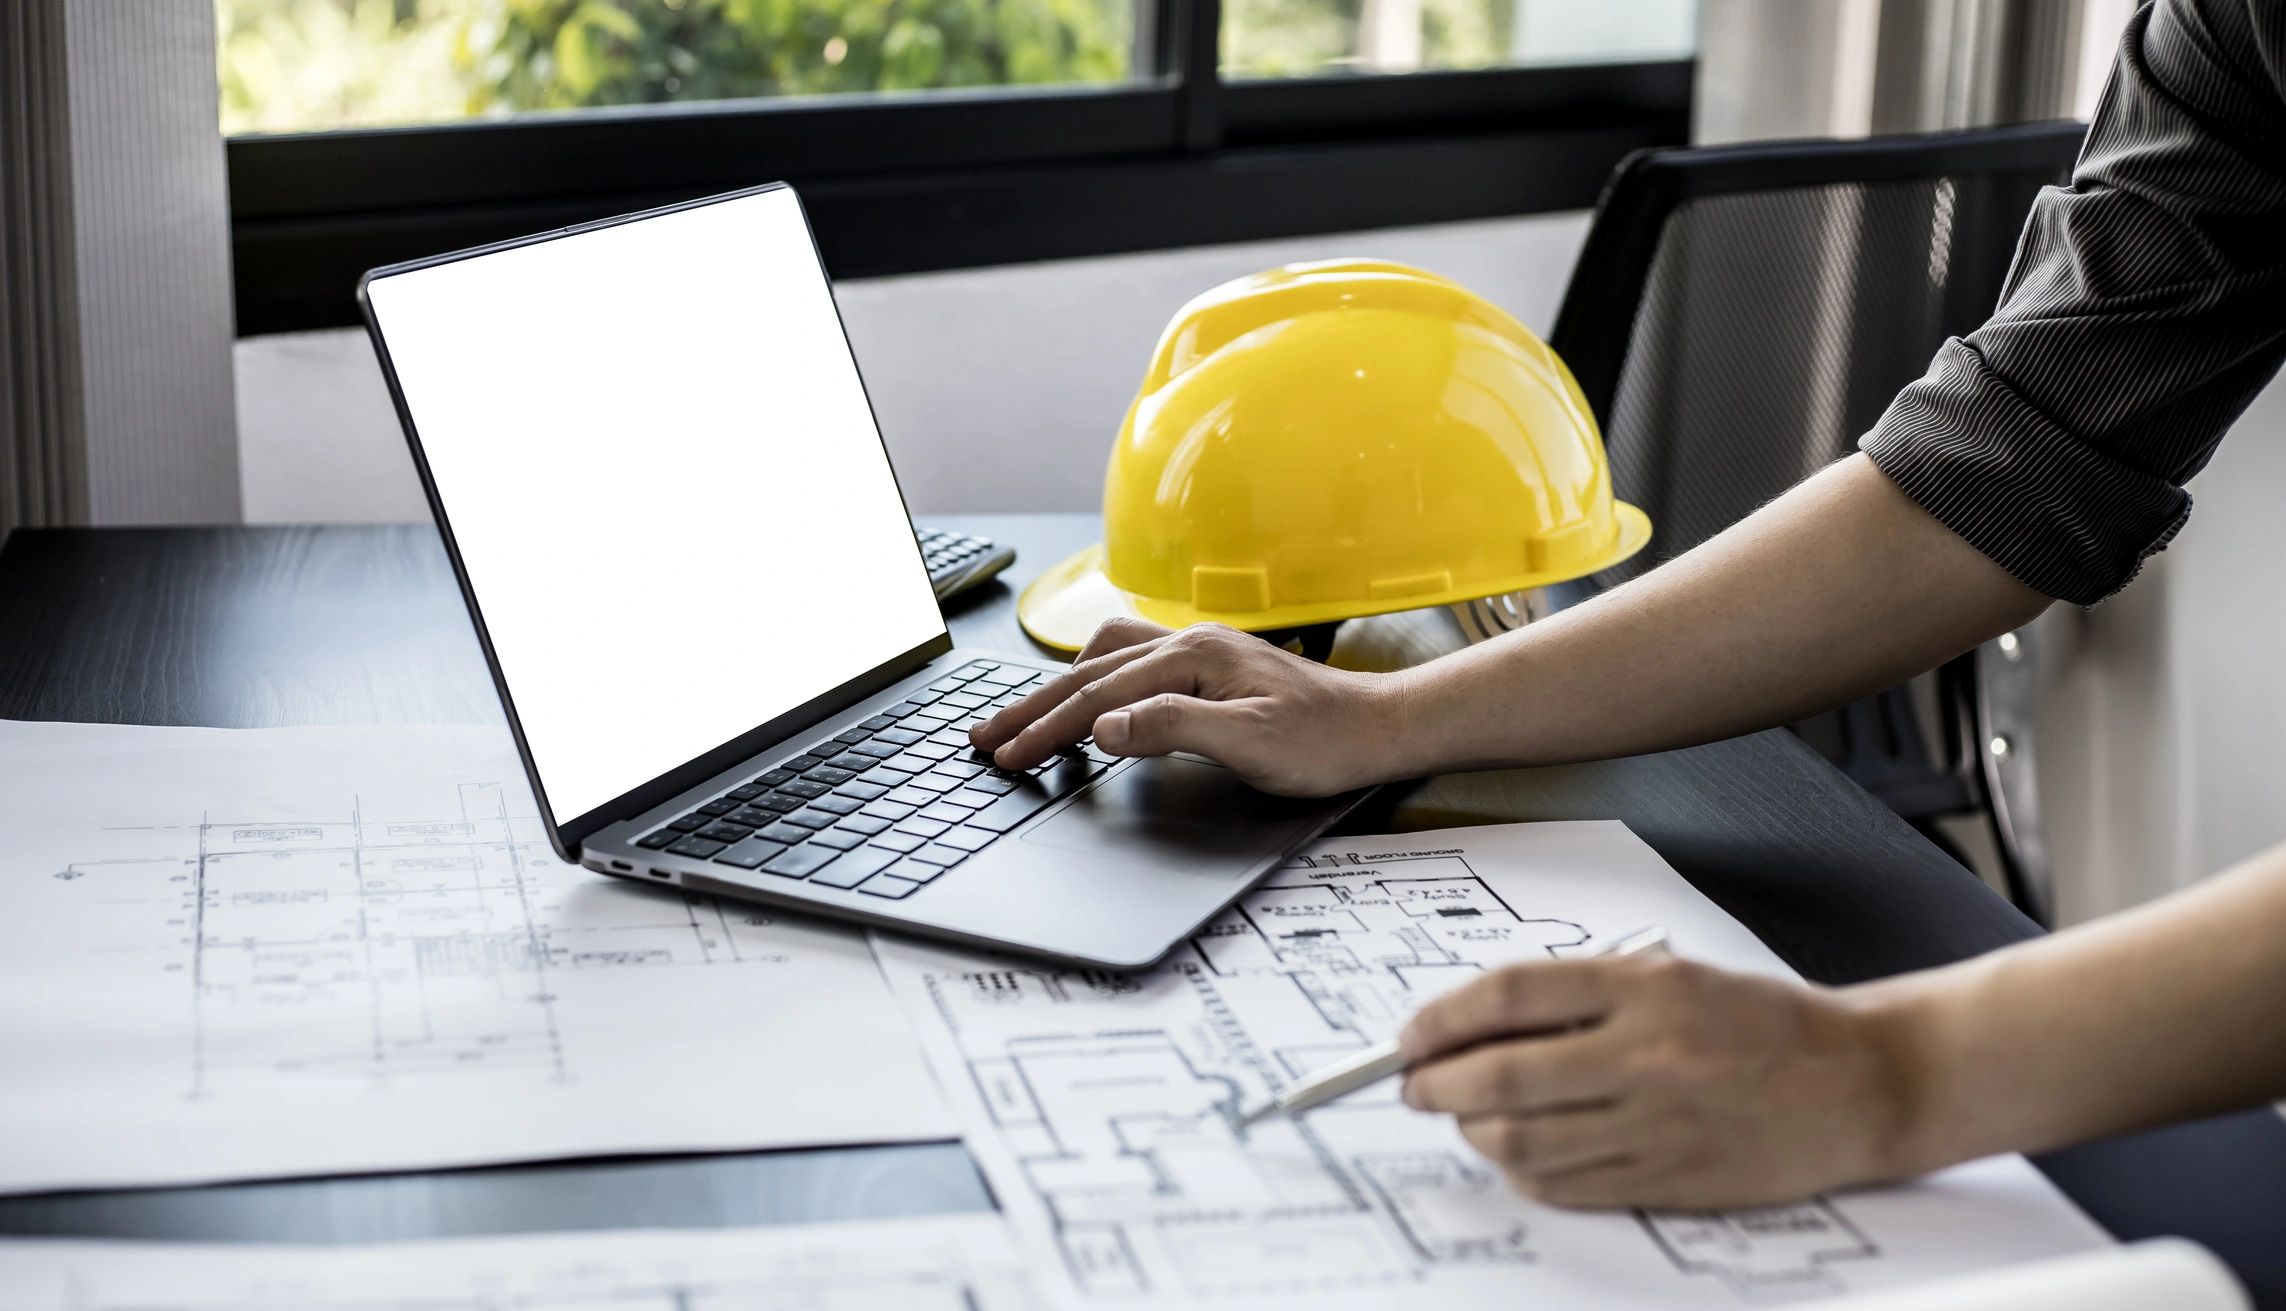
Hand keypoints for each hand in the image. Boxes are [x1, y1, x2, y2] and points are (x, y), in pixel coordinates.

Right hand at [970, 619, 1407, 795]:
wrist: (1377, 728)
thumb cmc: (1322, 740)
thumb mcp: (1247, 742)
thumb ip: (1170, 727)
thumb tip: (1102, 727)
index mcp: (1192, 656)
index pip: (1100, 695)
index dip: (1048, 728)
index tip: (1008, 755)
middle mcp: (1187, 643)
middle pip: (1090, 673)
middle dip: (1033, 707)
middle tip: (986, 737)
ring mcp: (1196, 652)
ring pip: (1104, 660)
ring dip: (1057, 689)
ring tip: (1020, 717)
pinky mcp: (1207, 667)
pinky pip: (1129, 663)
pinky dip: (1092, 680)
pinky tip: (1086, 695)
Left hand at [1397, 953, 1924, 1209]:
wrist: (1860, 1083)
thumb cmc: (1764, 1023)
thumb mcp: (1671, 975)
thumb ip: (1579, 996)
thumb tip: (1476, 1025)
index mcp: (1647, 988)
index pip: (1509, 996)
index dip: (1441, 1018)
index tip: (1412, 1034)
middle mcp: (1649, 1056)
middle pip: (1500, 1077)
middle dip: (1436, 1083)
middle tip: (1414, 1083)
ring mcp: (1659, 1125)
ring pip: (1522, 1141)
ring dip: (1472, 1131)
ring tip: (1464, 1116)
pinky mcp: (1670, 1181)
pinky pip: (1566, 1186)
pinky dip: (1522, 1172)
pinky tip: (1518, 1152)